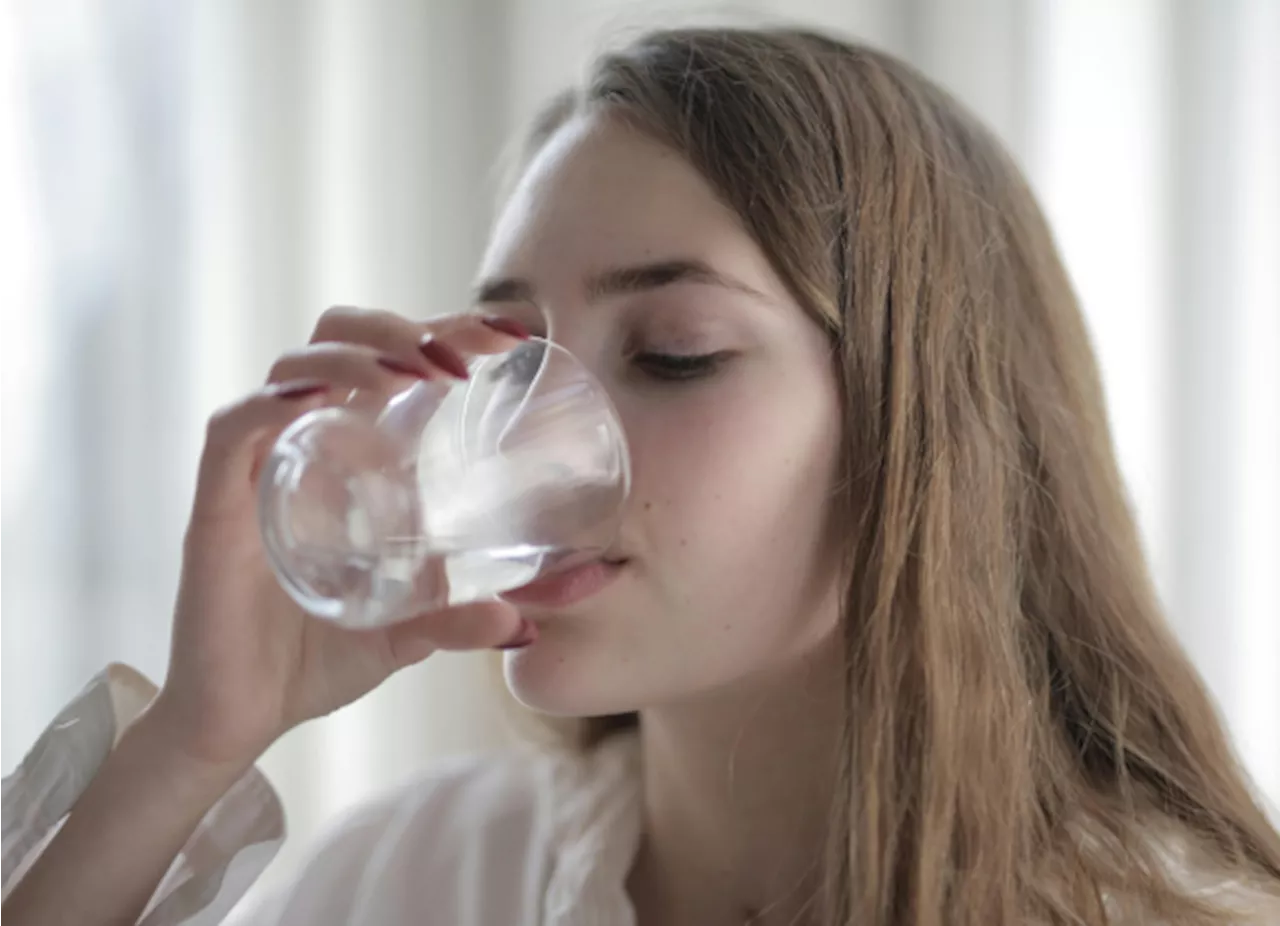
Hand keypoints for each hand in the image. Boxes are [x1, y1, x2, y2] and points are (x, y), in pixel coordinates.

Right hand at [148, 308, 531, 767]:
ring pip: (292, 367)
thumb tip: (527, 625)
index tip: (510, 335)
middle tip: (462, 359)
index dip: (446, 330)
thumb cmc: (316, 659)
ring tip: (414, 373)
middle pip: (340, 339)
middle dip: (401, 327)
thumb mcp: (407, 633)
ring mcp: (258, 469)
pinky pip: (232, 430)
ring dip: (356, 354)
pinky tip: (321, 399)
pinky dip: (273, 403)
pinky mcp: (216, 506)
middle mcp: (304, 445)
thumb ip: (460, 620)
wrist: (240, 720)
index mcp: (351, 455)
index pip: (393, 360)